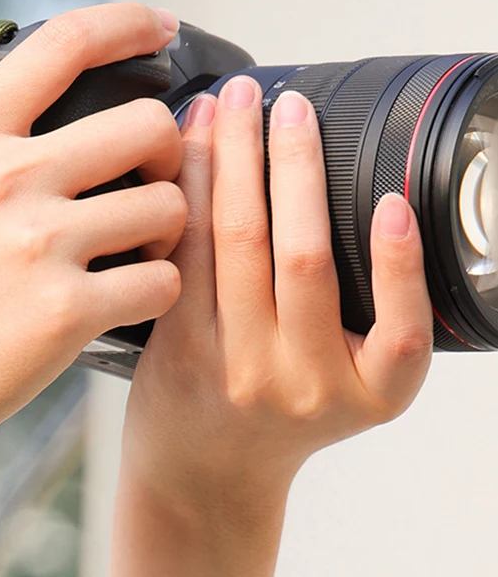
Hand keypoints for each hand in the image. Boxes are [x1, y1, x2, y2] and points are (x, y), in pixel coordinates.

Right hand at [0, 3, 187, 507]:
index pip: (63, 44)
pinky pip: (163, 282)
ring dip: (169, 230)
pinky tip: (128, 301)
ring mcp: (38, 245)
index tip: (162, 28)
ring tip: (138, 251)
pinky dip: (158, 292)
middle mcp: (5, 178)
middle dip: (169, 153)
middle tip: (152, 181)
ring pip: (170, 206)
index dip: (128, 23)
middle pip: (150, 126)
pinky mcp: (66, 314)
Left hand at [121, 77, 433, 529]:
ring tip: (231, 104)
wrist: (205, 471)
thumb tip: (382, 209)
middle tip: (289, 105)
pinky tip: (190, 153)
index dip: (400, 264)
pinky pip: (184, 257)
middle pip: (300, 258)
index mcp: (363, 392)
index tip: (393, 201)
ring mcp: (231, 365)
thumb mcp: (352, 387)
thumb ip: (373, 319)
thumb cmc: (281, 417)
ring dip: (230, 163)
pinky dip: (187, 197)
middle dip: (294, 167)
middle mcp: (298, 382)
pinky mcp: (175, 348)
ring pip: (233, 245)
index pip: (401, 332)